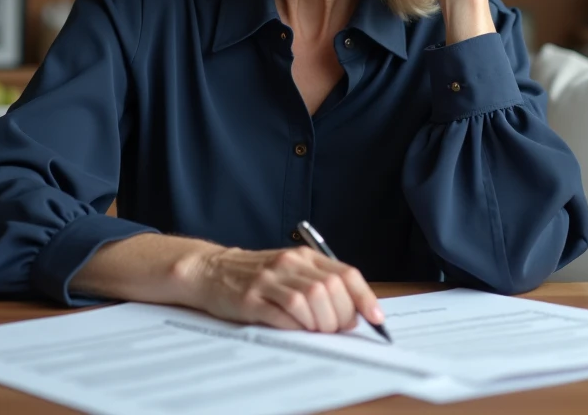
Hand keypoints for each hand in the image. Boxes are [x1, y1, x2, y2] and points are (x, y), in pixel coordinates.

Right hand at [183, 245, 384, 332]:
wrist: (211, 270)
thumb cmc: (255, 275)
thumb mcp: (290, 270)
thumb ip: (319, 284)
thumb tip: (353, 313)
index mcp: (304, 256)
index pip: (345, 274)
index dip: (365, 298)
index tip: (376, 318)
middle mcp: (289, 264)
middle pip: (330, 290)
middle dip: (340, 316)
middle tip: (336, 329)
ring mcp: (269, 280)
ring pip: (310, 301)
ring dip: (320, 324)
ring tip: (316, 331)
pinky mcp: (251, 298)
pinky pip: (283, 314)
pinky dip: (297, 327)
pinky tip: (296, 329)